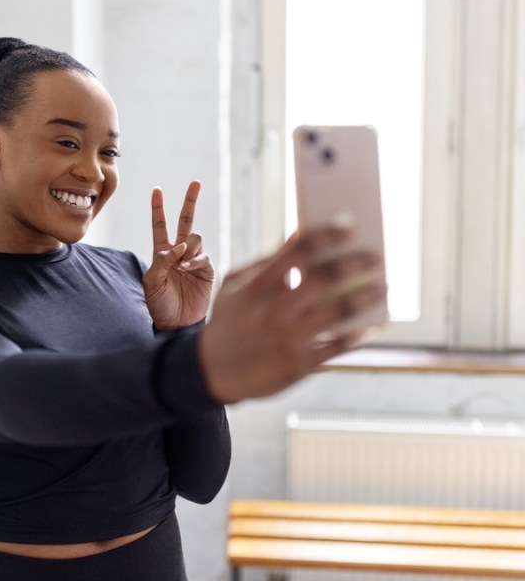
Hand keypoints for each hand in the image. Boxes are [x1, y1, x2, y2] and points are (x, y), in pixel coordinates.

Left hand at [143, 180, 214, 329]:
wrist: (177, 323)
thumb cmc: (160, 304)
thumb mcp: (152, 282)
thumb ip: (162, 261)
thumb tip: (179, 244)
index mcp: (162, 253)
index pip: (160, 225)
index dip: (158, 208)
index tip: (157, 190)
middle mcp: (179, 252)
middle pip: (185, 221)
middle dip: (190, 201)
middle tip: (195, 182)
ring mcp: (194, 260)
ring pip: (195, 238)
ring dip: (188, 247)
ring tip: (181, 265)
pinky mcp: (206, 269)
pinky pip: (203, 256)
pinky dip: (194, 260)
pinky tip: (187, 269)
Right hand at [198, 226, 386, 403]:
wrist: (212, 372)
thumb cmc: (229, 320)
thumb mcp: (235, 286)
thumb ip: (265, 262)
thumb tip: (299, 235)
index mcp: (255, 288)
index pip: (297, 252)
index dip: (326, 235)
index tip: (349, 225)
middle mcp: (272, 312)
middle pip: (324, 279)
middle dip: (355, 263)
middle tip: (376, 256)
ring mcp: (286, 339)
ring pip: (338, 313)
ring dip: (367, 297)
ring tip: (384, 287)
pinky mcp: (298, 365)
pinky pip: (339, 346)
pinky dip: (361, 333)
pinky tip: (375, 323)